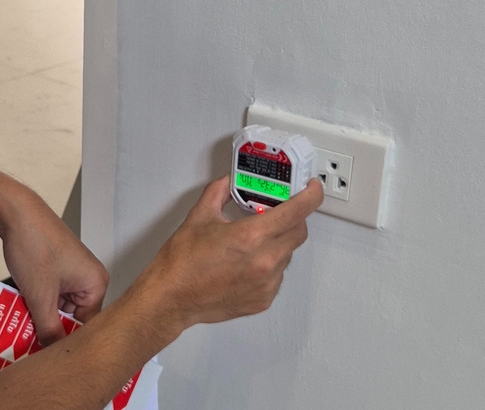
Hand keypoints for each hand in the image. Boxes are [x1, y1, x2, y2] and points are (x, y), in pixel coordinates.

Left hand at [0, 191, 108, 345]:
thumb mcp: (40, 296)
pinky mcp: (57, 266)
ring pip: (58, 305)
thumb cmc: (35, 246)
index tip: (47, 353)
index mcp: (96, 283)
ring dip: (41, 313)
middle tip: (31, 340)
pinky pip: (50, 293)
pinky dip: (36, 299)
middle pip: (72, 316)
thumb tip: (53, 352)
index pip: (87, 325)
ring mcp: (73, 271)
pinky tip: (20, 305)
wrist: (15, 213)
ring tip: (22, 323)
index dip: (66, 340)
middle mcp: (89, 278)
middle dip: (51, 326)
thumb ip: (49, 329)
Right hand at [134, 176, 323, 328]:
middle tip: (278, 213)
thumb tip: (228, 183)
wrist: (171, 298)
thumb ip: (219, 193)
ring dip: (279, 243)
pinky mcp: (263, 299)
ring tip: (252, 242)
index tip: (312, 189)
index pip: (298, 211)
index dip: (311, 196)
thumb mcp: (199, 217)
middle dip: (293, 219)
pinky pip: (277, 276)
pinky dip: (269, 265)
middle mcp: (265, 261)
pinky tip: (247, 262)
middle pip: (299, 233)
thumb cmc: (182, 263)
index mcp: (252, 236)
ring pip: (288, 255)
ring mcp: (266, 283)